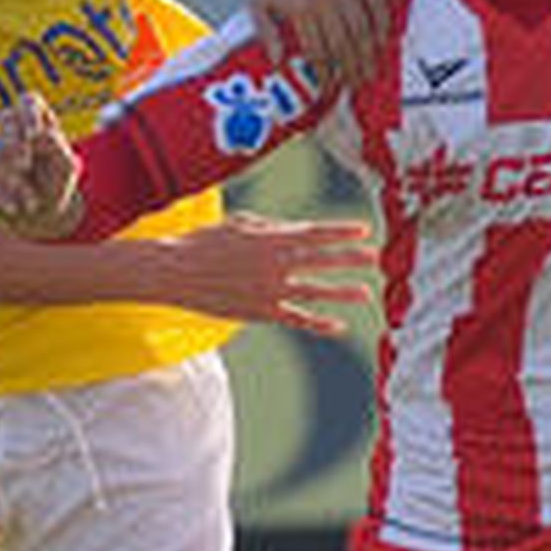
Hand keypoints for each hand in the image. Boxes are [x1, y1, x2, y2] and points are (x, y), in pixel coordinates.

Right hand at [0, 92, 83, 237]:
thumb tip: (46, 134)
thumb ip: (59, 149)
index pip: (28, 101)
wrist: (39, 214)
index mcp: (38, 122)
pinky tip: (13, 208)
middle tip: (24, 167)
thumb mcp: (66, 169)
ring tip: (30, 201)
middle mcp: (13, 128)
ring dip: (8, 174)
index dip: (28, 113)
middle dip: (14, 143)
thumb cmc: (56, 184)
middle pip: (6, 118)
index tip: (33, 136)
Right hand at [145, 209, 375, 335]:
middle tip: (375, 259)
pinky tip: (339, 326)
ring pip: (316, 291)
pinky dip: (319, 323)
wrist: (175, 272)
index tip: (364, 230)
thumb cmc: (204, 243)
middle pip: (322, 260)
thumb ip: (270, 228)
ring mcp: (270, 289)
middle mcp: (275, 263)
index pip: (316, 232)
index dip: (341, 231)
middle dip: (351, 258)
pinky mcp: (261, 312)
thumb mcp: (239, 224)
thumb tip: (293, 231)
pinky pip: (297, 318)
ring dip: (343, 292)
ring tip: (366, 293)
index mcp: (271, 238)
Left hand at [250, 0, 392, 88]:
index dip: (327, 75)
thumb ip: (264, 30)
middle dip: (352, 71)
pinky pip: (377, 5)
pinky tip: (383, 41)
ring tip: (371, 71)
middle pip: (343, 46)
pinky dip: (382, 26)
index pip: (318, 52)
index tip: (333, 89)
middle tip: (358, 86)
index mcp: (298, 7)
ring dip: (369, 55)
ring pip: (362, 29)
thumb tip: (278, 61)